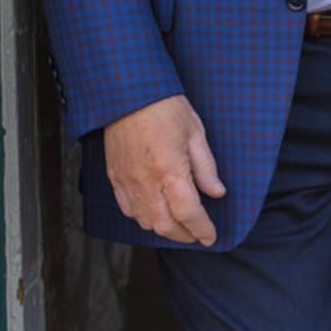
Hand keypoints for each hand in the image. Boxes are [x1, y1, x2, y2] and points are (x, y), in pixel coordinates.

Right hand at [104, 94, 224, 246]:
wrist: (127, 93)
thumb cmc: (164, 107)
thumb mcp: (195, 133)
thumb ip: (206, 167)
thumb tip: (217, 192)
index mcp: (170, 171)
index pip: (188, 213)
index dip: (202, 229)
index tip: (211, 237)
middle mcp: (146, 182)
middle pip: (164, 225)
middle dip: (183, 235)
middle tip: (197, 235)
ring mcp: (127, 181)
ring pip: (143, 221)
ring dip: (162, 228)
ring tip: (178, 225)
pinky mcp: (114, 176)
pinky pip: (127, 208)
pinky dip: (142, 217)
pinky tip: (154, 212)